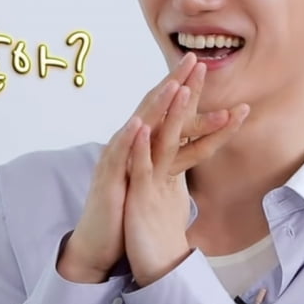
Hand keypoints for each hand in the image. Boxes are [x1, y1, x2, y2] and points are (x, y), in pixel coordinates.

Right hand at [58, 54, 232, 282]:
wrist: (99, 242)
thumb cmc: (125, 212)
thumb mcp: (152, 182)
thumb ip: (166, 162)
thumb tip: (184, 150)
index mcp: (141, 146)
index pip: (165, 111)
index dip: (184, 89)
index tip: (204, 67)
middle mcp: (128, 146)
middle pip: (153, 108)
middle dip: (174, 83)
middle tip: (194, 60)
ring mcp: (116, 160)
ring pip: (138, 126)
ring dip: (155, 105)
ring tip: (173, 85)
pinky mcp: (108, 179)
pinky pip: (118, 156)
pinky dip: (129, 139)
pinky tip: (138, 124)